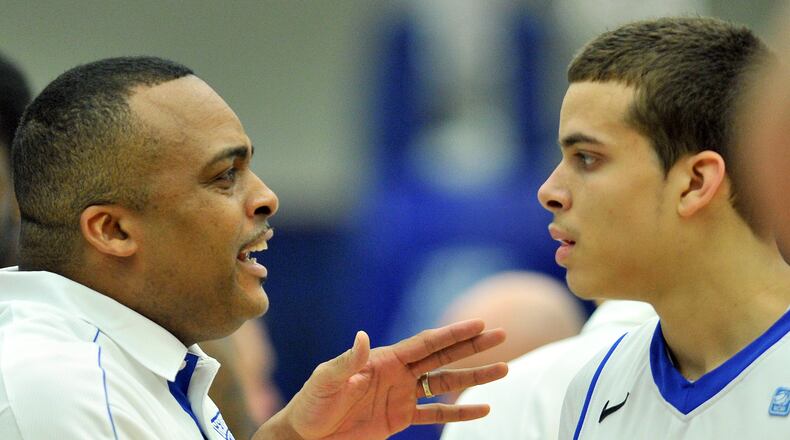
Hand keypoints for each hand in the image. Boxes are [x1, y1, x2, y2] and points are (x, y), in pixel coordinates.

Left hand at [256, 319, 506, 439]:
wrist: (308, 435)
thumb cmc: (312, 403)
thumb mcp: (327, 380)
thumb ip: (348, 361)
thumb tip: (363, 337)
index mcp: (384, 359)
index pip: (426, 343)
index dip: (453, 334)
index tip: (479, 324)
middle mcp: (398, 373)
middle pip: (444, 357)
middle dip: (472, 346)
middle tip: (501, 336)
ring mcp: (402, 395)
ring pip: (446, 383)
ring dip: (474, 377)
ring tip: (503, 370)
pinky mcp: (400, 418)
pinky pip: (435, 414)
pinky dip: (459, 411)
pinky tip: (483, 409)